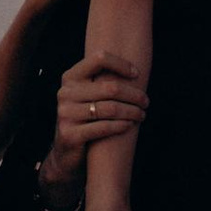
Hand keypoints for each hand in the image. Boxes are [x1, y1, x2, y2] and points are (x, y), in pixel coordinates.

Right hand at [40, 50, 147, 193]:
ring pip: (110, 109)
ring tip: (141, 115)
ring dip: (132, 112)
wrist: (66, 152)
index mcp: (70, 78)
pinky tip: (129, 125)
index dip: (121, 64)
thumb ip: (101, 82)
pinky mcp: (70, 135)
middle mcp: (65, 93)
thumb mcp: (87, 96)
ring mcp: (65, 114)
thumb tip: (136, 71)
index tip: (136, 74)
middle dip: (134, 95)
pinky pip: (104, 127)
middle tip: (146, 102)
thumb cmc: (84, 119)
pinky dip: (121, 125)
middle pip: (110, 88)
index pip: (99, 58)